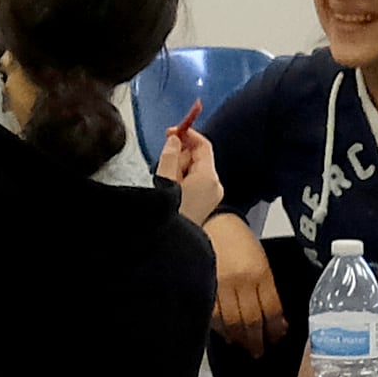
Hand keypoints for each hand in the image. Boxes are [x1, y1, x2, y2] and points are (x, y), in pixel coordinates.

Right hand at [154, 107, 219, 222]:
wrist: (171, 245)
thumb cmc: (169, 215)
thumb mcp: (164, 178)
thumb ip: (169, 155)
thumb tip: (173, 140)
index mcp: (208, 177)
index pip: (203, 146)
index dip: (188, 135)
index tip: (172, 131)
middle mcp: (215, 186)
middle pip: (199, 158)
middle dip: (180, 155)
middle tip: (163, 157)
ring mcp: (211, 197)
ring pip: (195, 171)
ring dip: (179, 169)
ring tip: (163, 180)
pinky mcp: (204, 205)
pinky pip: (195, 184)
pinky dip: (182, 181)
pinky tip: (169, 189)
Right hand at [206, 212, 287, 350]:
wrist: (213, 222)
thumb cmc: (239, 241)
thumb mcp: (261, 261)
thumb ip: (266, 288)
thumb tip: (274, 319)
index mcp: (259, 273)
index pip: (271, 309)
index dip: (274, 329)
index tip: (276, 338)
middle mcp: (240, 282)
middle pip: (251, 320)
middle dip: (256, 339)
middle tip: (259, 351)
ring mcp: (219, 286)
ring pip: (231, 322)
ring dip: (239, 338)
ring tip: (243, 346)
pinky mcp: (203, 287)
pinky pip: (213, 316)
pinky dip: (220, 329)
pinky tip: (225, 334)